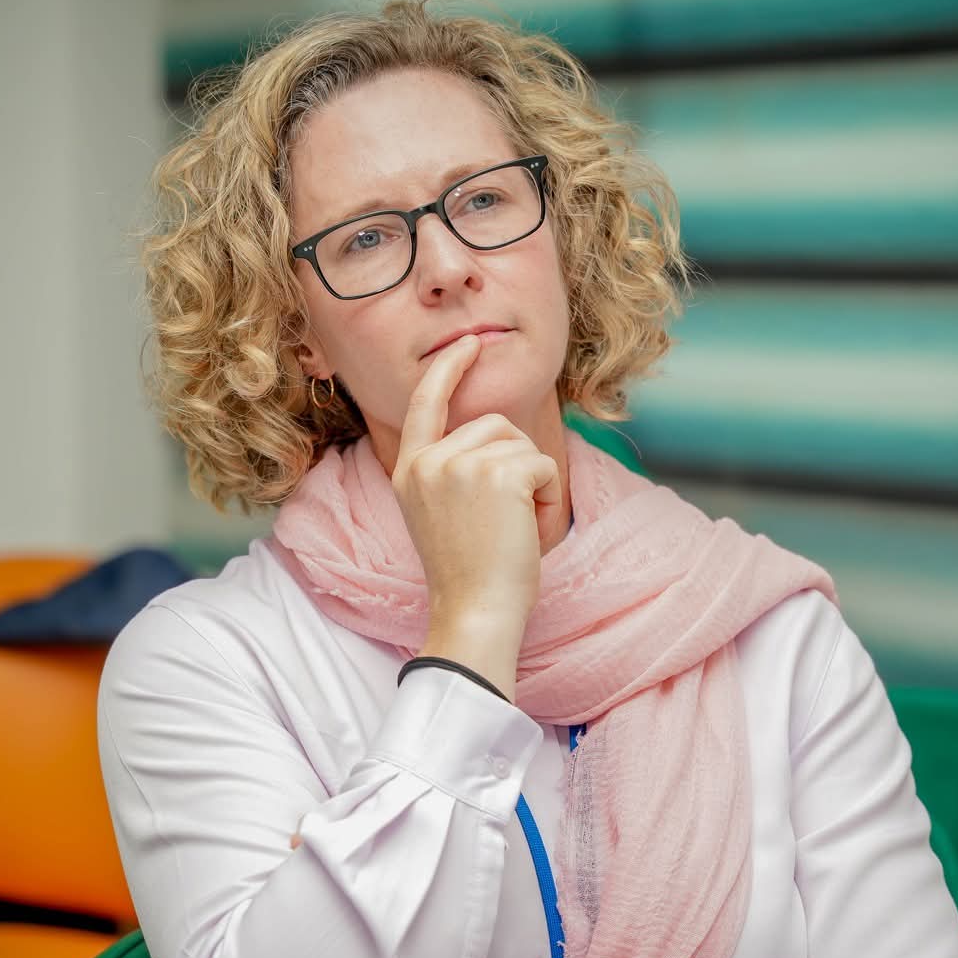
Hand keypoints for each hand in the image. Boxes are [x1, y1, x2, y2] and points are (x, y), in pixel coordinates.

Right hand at [391, 335, 560, 700]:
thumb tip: (491, 430)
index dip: (448, 369)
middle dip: (516, 462)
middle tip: (508, 518)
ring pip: (521, 443)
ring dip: (534, 482)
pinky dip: (548, 496)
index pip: (425, 403)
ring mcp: (459, 465)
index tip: (470, 345)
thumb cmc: (467, 575)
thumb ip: (450, 469)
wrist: (473, 612)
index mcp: (408, 470)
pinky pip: (543, 465)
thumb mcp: (438, 513)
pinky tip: (529, 528)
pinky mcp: (497, 474)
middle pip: (493, 424)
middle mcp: (427, 461)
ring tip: (516, 526)